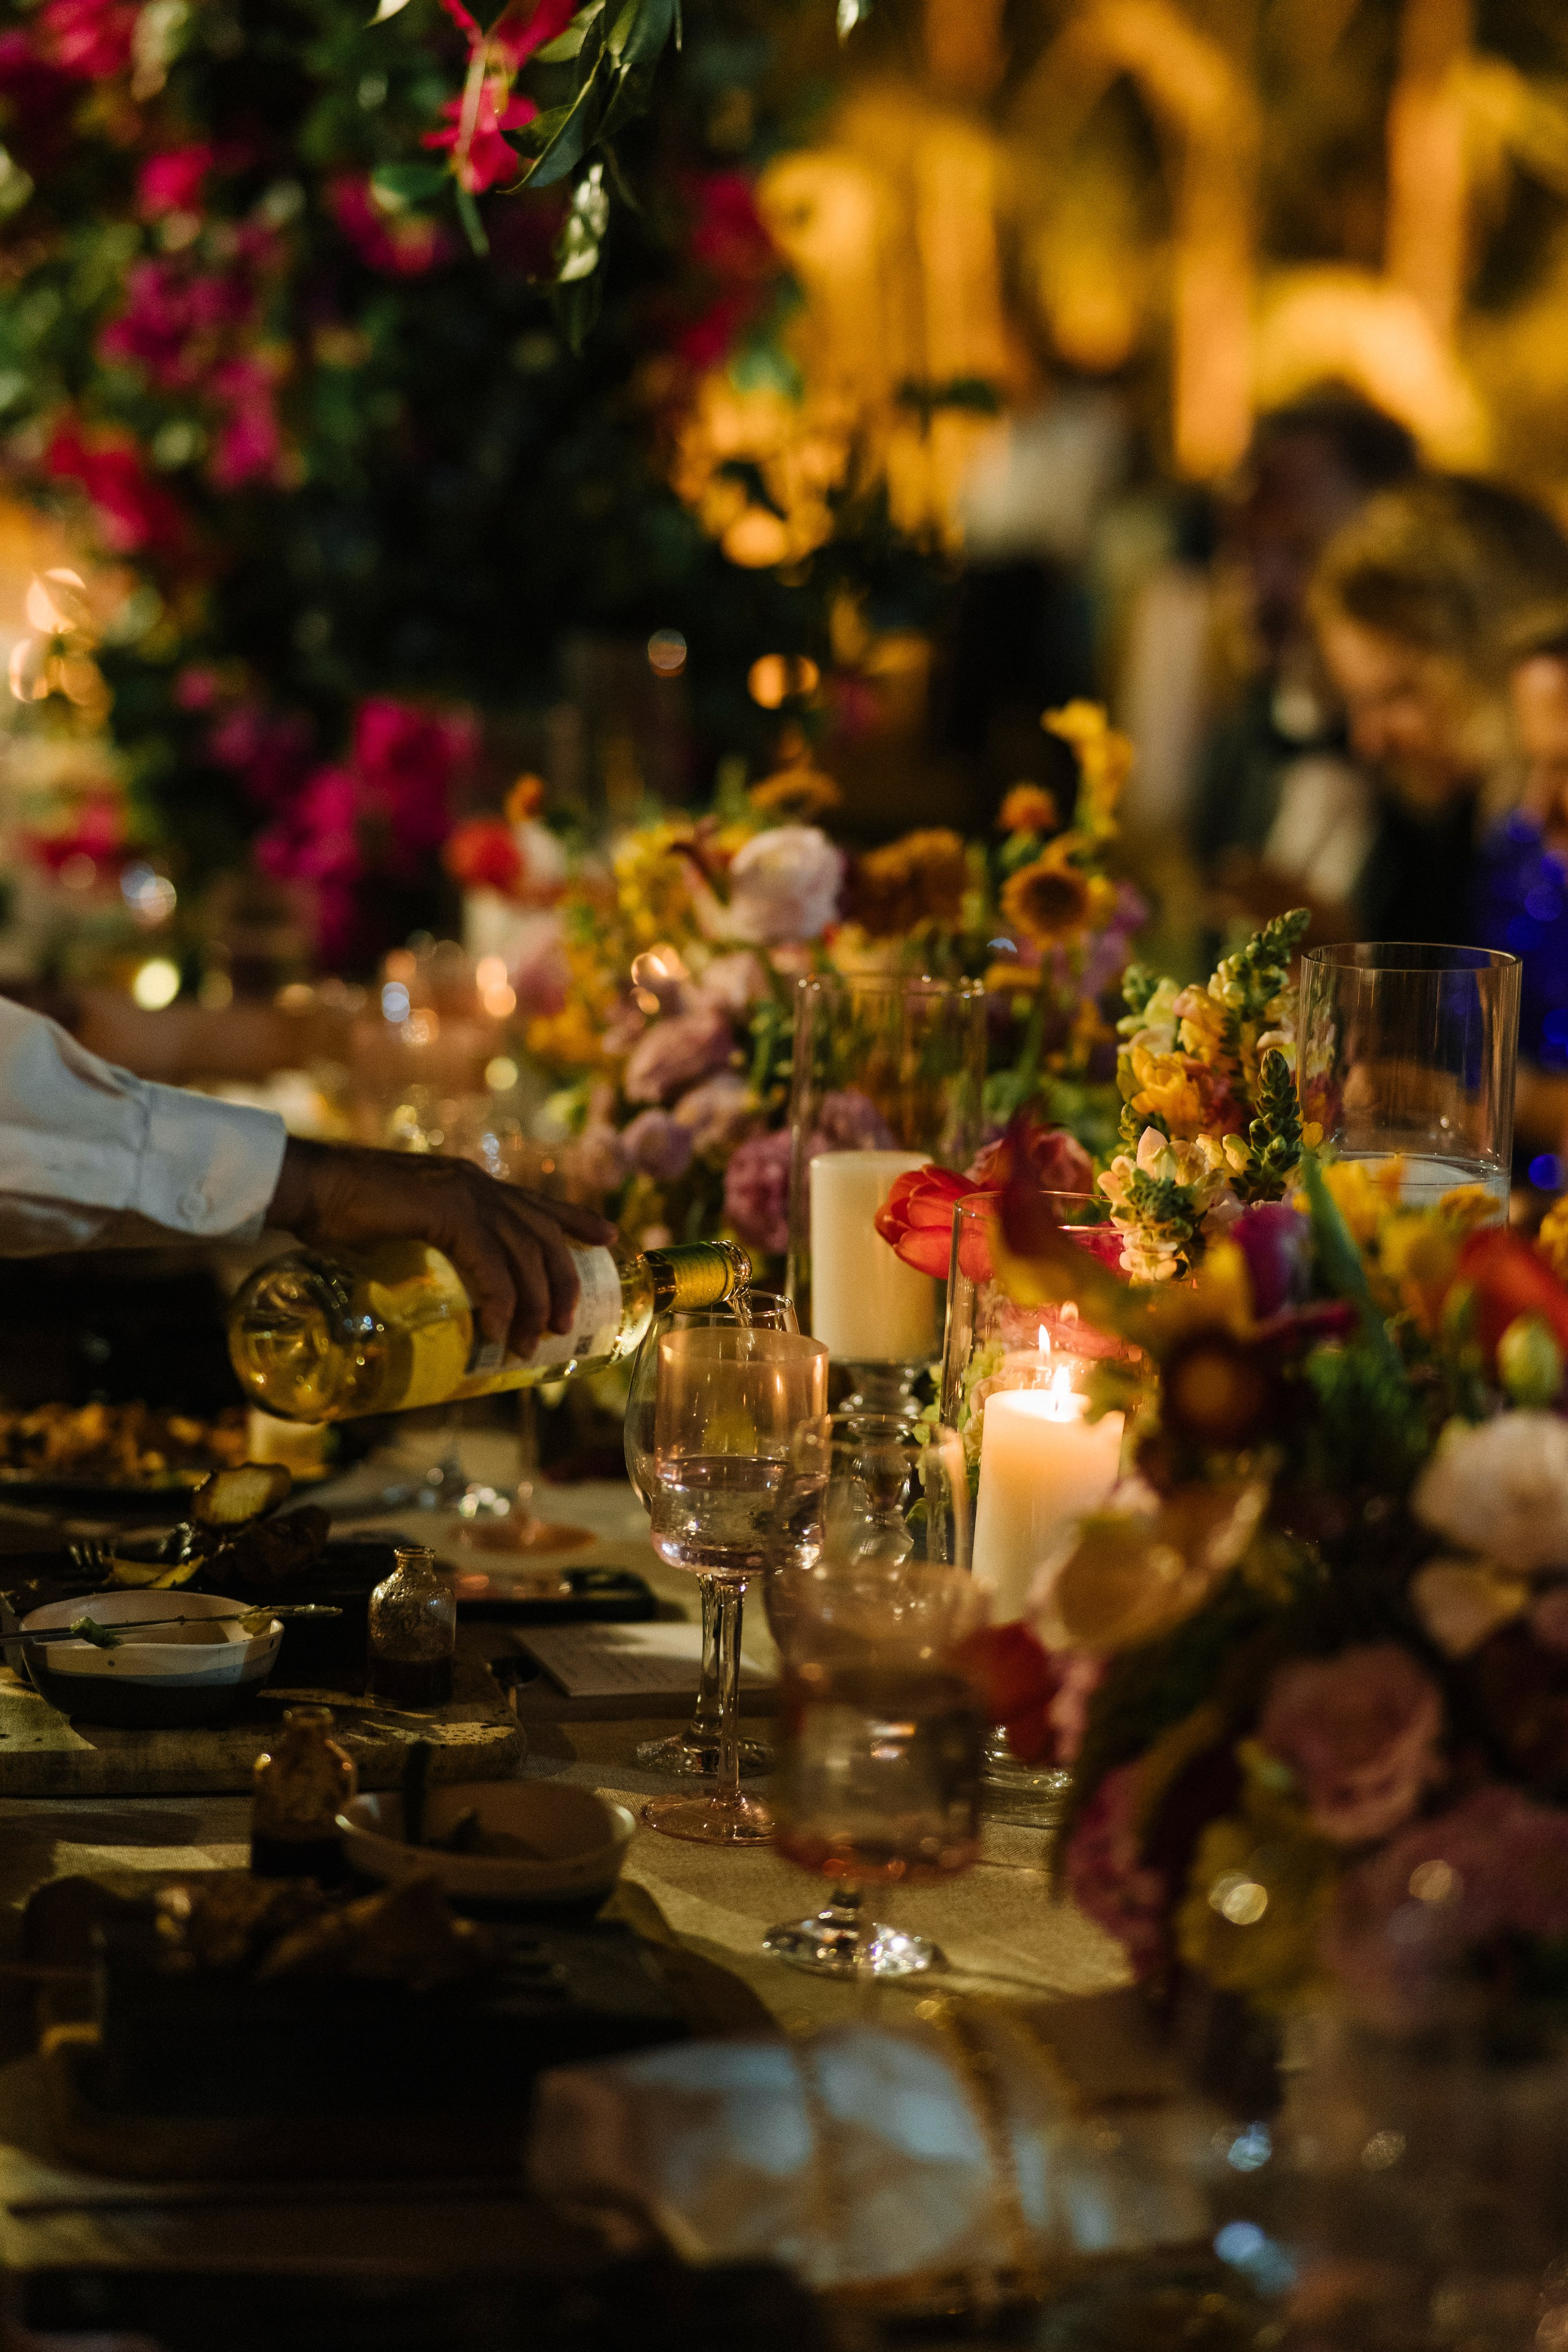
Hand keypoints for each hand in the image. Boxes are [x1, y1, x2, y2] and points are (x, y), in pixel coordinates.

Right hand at [268, 1139, 617, 1359]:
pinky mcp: (446, 1212)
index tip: (610, 1237)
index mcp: (470, 1184)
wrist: (306, 1186)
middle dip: (562, 1284)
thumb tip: (429, 1295)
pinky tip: (499, 1331)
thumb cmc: (339, 1213)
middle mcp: (477, 1185)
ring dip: (532, 1305)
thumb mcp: (399, 1230)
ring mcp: (464, 1195)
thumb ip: (425, 1250)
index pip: (537, 1204)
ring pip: (524, 1255)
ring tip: (530, 1344)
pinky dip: (499, 1302)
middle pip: (543, 1237)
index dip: (578, 1220)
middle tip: (563, 1325)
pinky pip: (489, 1265)